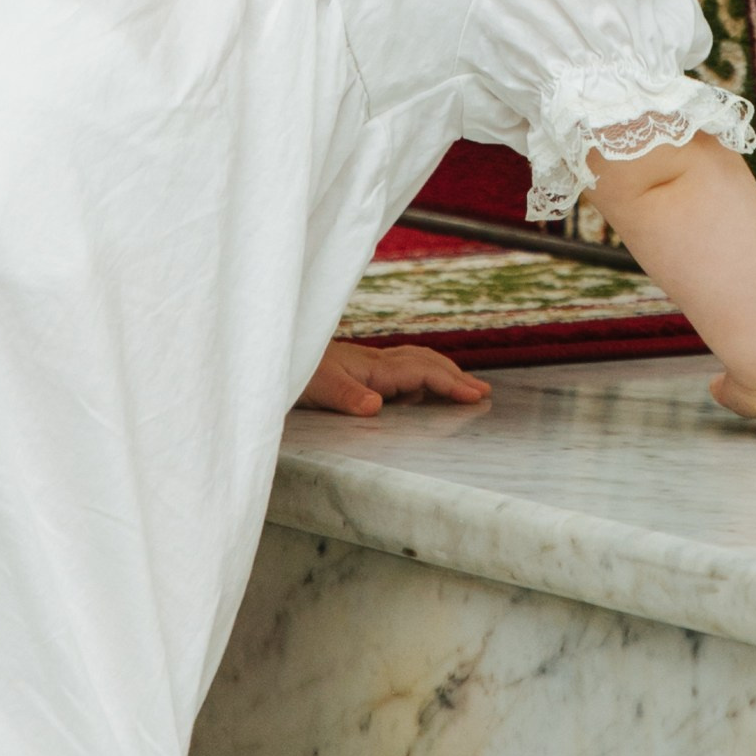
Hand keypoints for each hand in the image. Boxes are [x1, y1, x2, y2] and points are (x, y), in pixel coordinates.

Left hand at [300, 340, 491, 418]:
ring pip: (415, 362)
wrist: (272, 350)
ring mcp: (367, 364)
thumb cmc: (293, 370)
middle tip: (483, 392)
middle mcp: (375, 362)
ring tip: (461, 386)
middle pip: (425, 362)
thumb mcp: (316, 388)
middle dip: (455, 376)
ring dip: (441, 372)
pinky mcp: (358, 369)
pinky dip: (421, 375)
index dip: (451, 384)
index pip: (422, 372)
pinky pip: (401, 369)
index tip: (477, 395)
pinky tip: (419, 388)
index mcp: (372, 367)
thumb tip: (377, 406)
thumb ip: (346, 396)